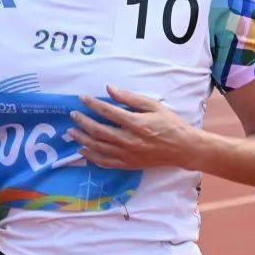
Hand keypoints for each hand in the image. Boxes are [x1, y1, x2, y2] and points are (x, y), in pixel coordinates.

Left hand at [67, 85, 198, 169]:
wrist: (182, 148)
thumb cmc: (169, 123)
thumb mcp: (153, 105)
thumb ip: (130, 98)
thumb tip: (110, 89)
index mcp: (136, 123)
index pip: (108, 112)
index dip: (93, 104)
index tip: (83, 98)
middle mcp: (129, 140)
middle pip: (99, 131)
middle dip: (83, 122)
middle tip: (73, 114)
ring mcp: (128, 155)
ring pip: (99, 148)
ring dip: (82, 139)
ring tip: (72, 131)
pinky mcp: (128, 165)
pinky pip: (105, 162)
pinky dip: (92, 157)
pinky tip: (82, 150)